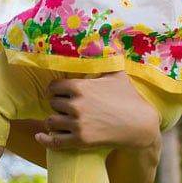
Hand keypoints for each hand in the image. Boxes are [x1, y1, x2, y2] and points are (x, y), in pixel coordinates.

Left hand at [33, 72, 160, 151]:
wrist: (141, 126)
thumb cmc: (130, 98)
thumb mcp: (117, 75)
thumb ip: (106, 60)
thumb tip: (104, 42)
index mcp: (80, 87)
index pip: (54, 87)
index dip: (55, 90)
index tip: (57, 93)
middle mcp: (75, 104)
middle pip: (52, 104)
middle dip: (58, 105)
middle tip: (64, 108)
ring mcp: (77, 123)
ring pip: (51, 121)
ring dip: (54, 121)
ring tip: (58, 121)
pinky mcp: (80, 140)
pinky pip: (55, 141)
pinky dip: (45, 139)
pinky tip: (40, 136)